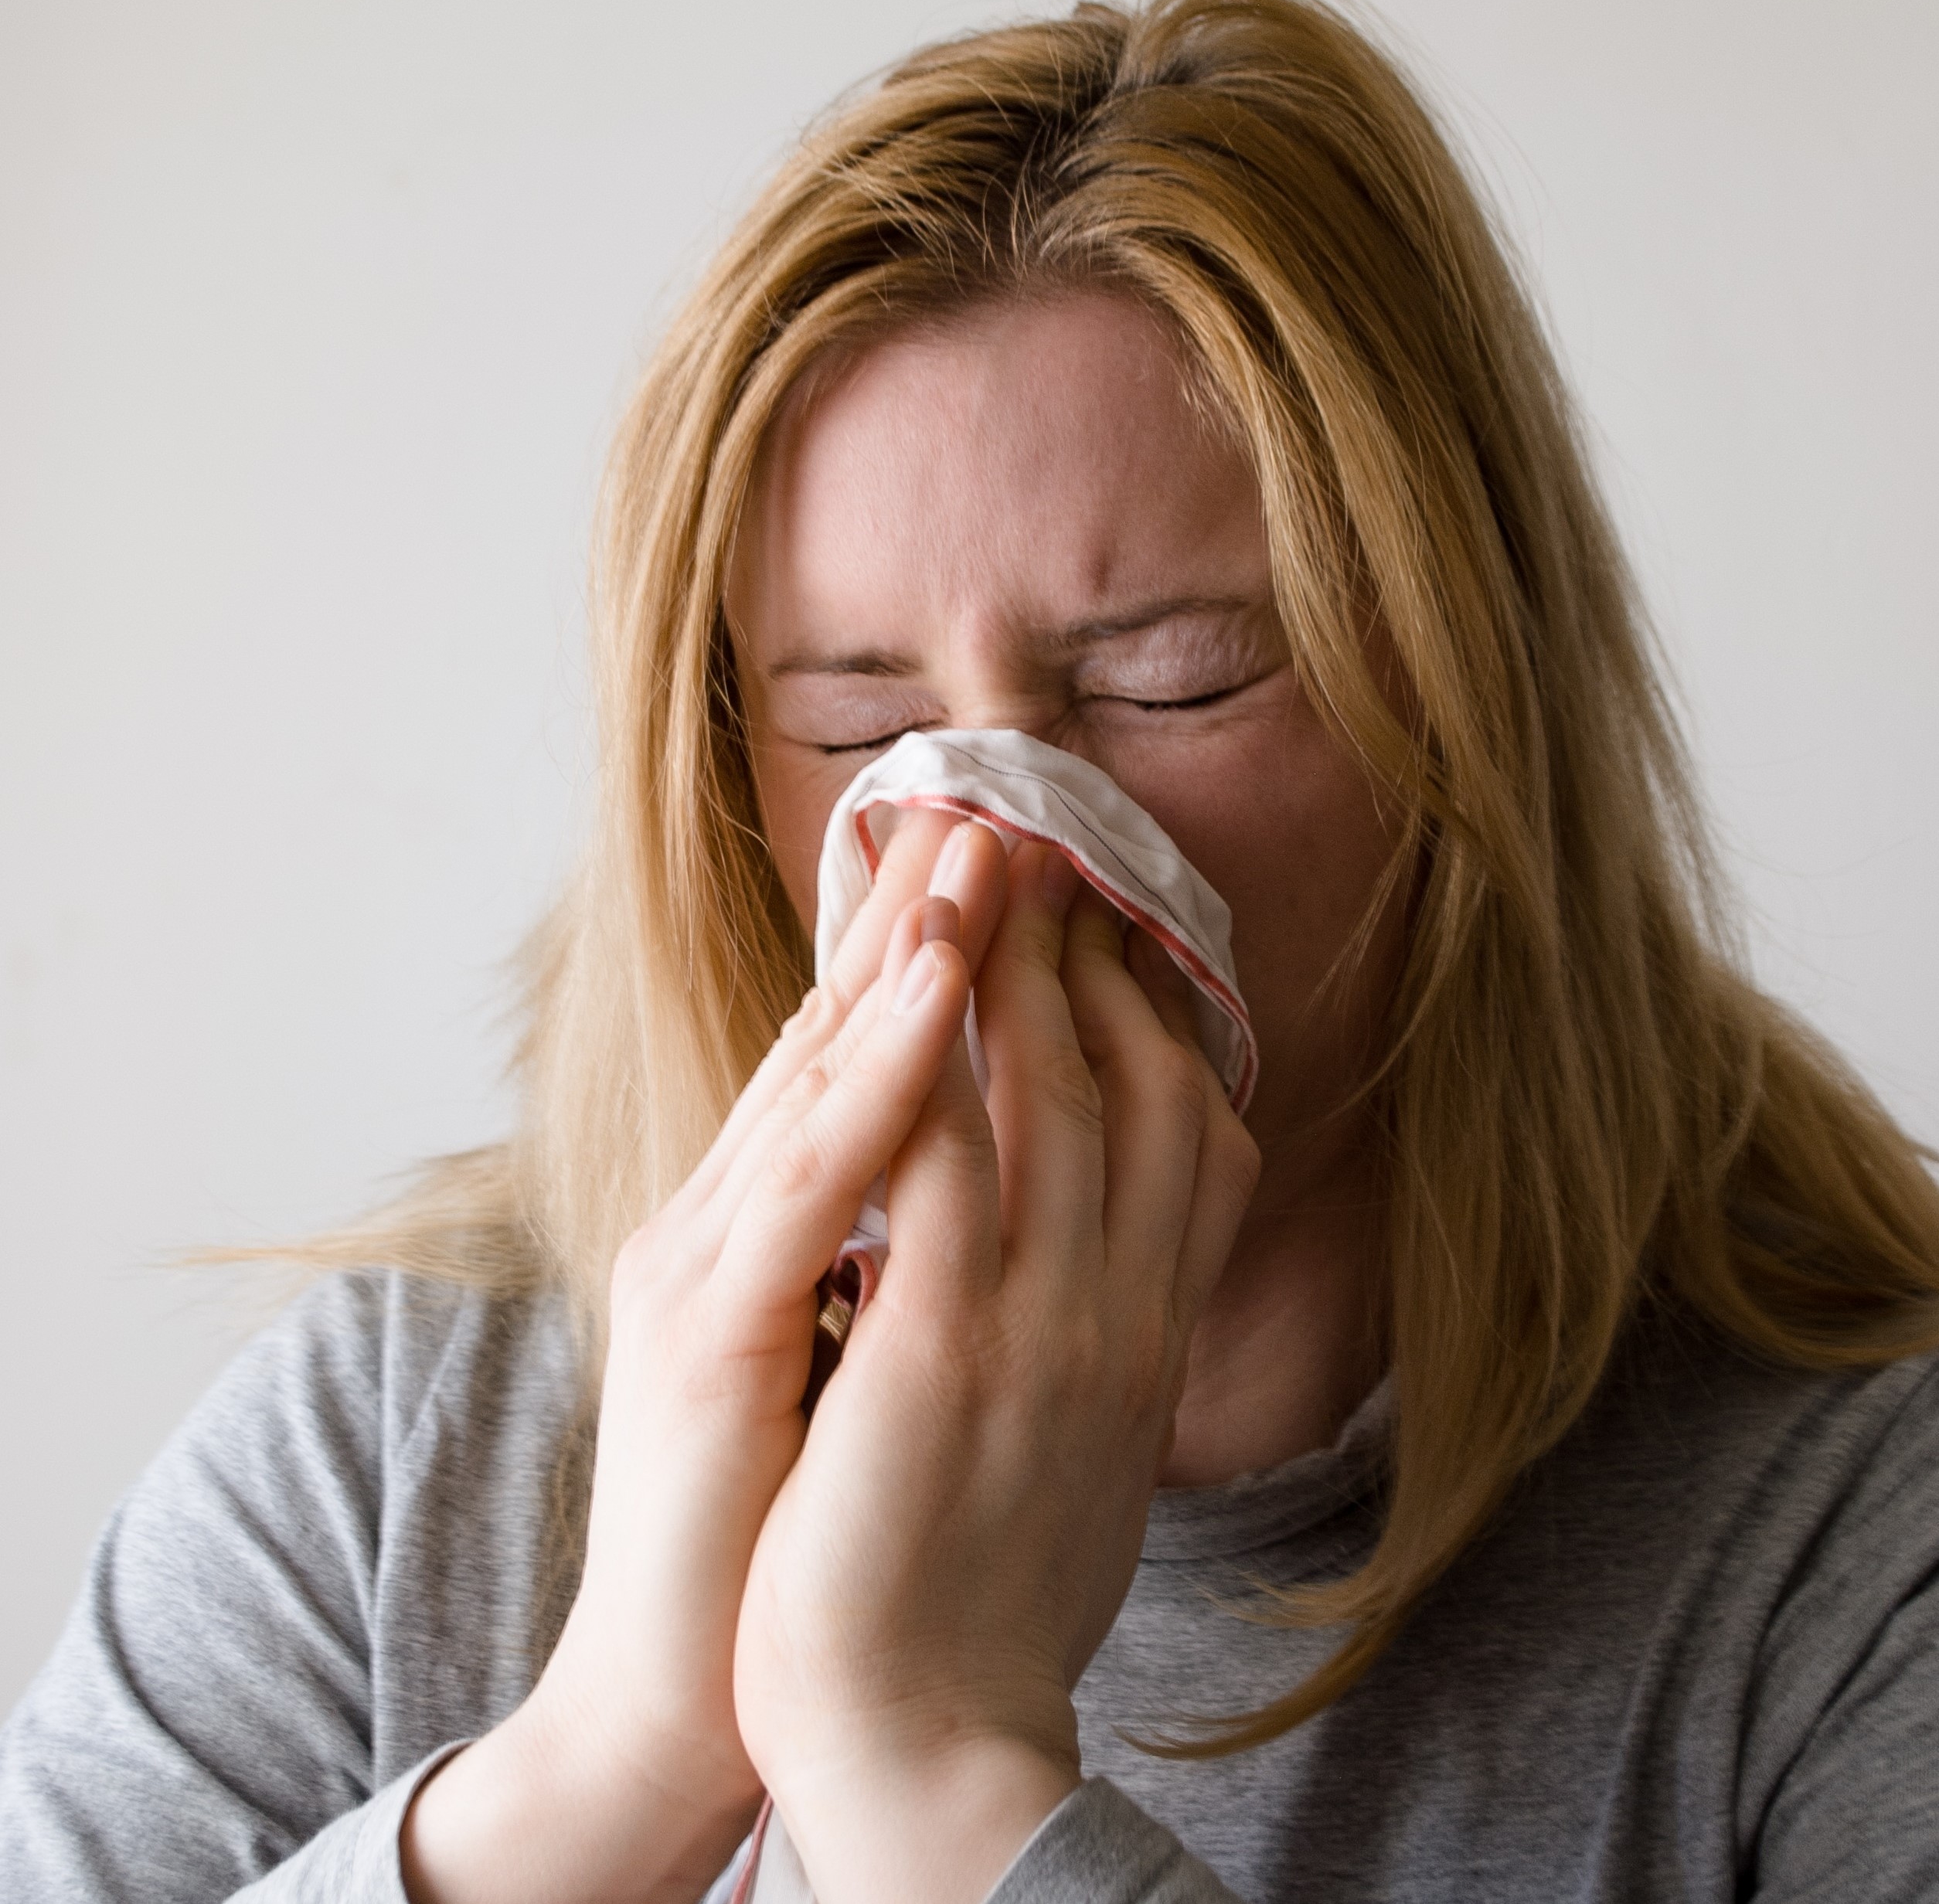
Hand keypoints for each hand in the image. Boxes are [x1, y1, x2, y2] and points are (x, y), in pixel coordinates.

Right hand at [402, 813, 1010, 1903]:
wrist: (699, 1700)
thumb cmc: (791, 1533)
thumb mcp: (857, 1363)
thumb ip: (895, 1263)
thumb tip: (980, 1199)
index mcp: (766, 1235)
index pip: (853, 1068)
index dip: (919, 960)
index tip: (999, 872)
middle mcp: (720, 1225)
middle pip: (826, 1040)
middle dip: (912, 918)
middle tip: (993, 804)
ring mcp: (704, 1269)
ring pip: (813, 1078)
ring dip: (901, 952)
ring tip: (975, 847)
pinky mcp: (706, 1333)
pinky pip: (811, 1176)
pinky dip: (880, 1073)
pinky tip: (941, 987)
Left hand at [734, 844, 1261, 1903]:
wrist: (933, 1749)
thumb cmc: (980, 1597)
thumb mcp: (1075, 1449)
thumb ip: (1096, 1341)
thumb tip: (1101, 1266)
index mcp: (1142, 1333)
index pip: (1181, 1134)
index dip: (1149, 1013)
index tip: (1105, 924)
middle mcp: (1118, 1310)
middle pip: (1126, 1083)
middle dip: (1082, 950)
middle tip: (1041, 838)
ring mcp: (1041, 1326)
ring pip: (1047, 1097)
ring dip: (1012, 963)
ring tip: (981, 849)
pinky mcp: (945, 1354)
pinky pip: (951, 1168)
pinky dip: (939, 1058)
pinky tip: (915, 969)